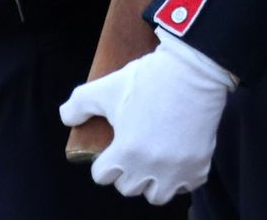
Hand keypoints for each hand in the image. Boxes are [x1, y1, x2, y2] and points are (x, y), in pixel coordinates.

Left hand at [57, 33, 235, 204]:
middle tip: (130, 154)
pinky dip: (181, 179)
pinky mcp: (200, 165)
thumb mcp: (106, 87)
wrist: (192, 70)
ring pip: (158, 195)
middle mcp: (151, 167)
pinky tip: (175, 161)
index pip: (102, 176)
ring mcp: (178, 169)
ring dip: (152, 183)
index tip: (109, 153)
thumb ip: (79, 104)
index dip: (102, 164)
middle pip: (129, 188)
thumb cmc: (147, 78)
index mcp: (126, 152)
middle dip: (125, 173)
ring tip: (151, 165)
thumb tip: (66, 119)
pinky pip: (187, 186)